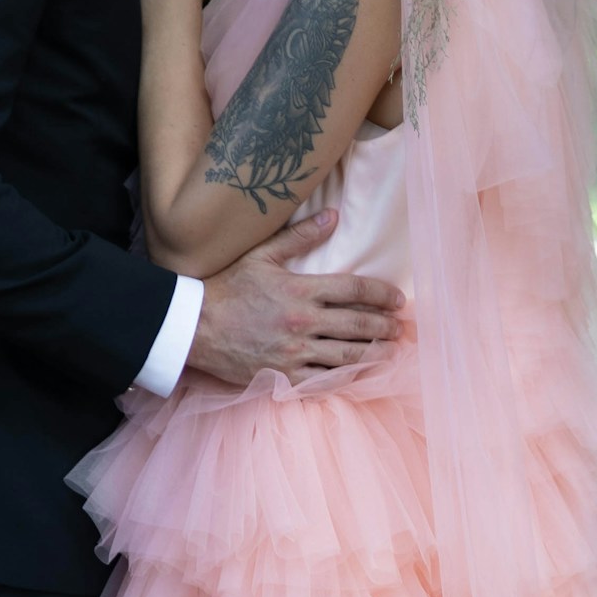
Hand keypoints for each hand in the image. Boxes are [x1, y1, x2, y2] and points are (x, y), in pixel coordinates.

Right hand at [186, 211, 404, 383]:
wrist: (194, 327)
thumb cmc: (228, 289)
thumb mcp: (262, 256)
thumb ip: (300, 237)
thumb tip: (334, 216)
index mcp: (300, 290)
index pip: (354, 290)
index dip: (382, 294)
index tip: (399, 300)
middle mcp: (302, 322)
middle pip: (359, 325)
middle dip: (386, 327)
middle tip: (401, 328)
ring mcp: (295, 352)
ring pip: (348, 356)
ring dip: (376, 354)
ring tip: (391, 352)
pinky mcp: (285, 375)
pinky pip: (325, 381)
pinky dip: (347, 378)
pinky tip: (361, 375)